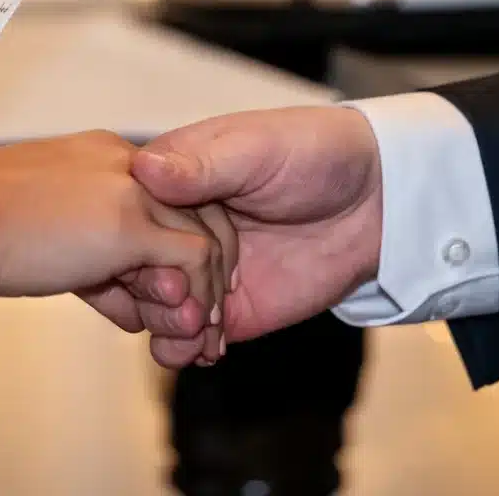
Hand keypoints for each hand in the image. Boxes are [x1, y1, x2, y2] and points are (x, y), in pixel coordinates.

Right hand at [0, 131, 237, 362]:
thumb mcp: (45, 225)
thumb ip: (88, 250)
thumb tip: (114, 289)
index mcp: (105, 156)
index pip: (169, 200)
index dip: (175, 250)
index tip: (169, 293)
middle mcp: (127, 164)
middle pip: (197, 216)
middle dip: (202, 276)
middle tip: (194, 322)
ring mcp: (133, 191)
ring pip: (204, 240)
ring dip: (199, 296)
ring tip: (184, 334)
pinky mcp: (130, 224)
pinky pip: (192, 261)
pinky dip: (190, 299)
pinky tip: (166, 327)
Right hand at [101, 107, 383, 367]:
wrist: (377, 200)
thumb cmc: (314, 152)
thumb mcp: (255, 148)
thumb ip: (201, 165)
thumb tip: (144, 168)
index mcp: (173, 178)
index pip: (121, 213)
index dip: (123, 239)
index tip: (133, 254)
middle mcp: (177, 228)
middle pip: (131, 268)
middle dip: (143, 290)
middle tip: (174, 296)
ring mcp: (200, 272)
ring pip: (153, 308)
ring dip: (161, 324)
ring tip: (192, 325)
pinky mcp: (228, 310)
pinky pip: (188, 338)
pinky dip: (183, 350)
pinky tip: (203, 346)